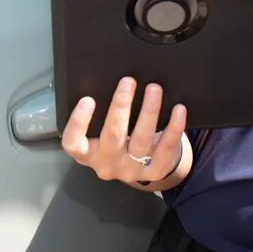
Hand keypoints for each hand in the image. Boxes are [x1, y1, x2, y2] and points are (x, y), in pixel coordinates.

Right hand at [61, 76, 187, 185]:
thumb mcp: (101, 132)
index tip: (87, 99)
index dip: (78, 123)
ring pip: (141, 139)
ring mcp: (132, 170)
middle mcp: (108, 164)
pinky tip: (178, 109)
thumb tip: (113, 80)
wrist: (141, 166)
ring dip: (149, 111)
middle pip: (112, 136)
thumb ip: (101, 115)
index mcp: (88, 154)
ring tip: (154, 89)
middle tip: (128, 82)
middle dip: (120, 106)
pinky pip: (166, 147)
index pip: (74, 143)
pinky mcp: (156, 171)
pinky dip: (173, 127)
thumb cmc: (117, 139)